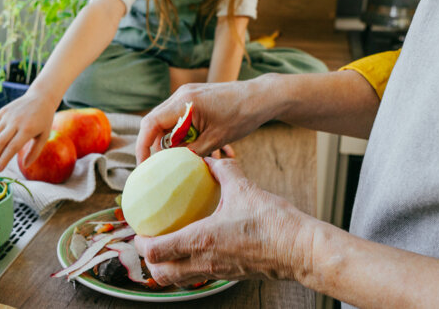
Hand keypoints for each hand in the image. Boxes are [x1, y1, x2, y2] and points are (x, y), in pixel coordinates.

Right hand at [0, 90, 58, 171]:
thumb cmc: (44, 120)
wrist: (41, 97)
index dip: (3, 160)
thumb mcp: (44, 136)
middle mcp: (16, 121)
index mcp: (28, 129)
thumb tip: (24, 166)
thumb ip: (34, 152)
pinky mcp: (2, 111)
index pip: (12, 147)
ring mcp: (7, 115)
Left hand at [133, 158, 308, 285]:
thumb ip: (222, 169)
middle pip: (162, 274)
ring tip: (168, 249)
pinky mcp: (230, 275)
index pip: (156, 251)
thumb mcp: (243, 187)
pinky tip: (197, 249)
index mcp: (201, 240)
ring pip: (180, 280)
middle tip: (149, 242)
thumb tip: (210, 157)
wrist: (300, 249)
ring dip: (168, 268)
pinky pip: (199, 276)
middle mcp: (205, 261)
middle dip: (151, 262)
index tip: (138, 231)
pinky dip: (190, 267)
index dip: (141, 243)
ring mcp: (217, 272)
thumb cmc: (272, 220)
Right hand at [136, 78, 275, 162]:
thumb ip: (189, 152)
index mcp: (184, 102)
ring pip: (166, 120)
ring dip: (167, 139)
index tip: (144, 165)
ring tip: (175, 159)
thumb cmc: (241, 116)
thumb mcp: (214, 140)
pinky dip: (178, 132)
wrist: (261, 97)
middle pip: (154, 122)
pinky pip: (178, 117)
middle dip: (153, 145)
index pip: (150, 124)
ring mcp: (187, 94)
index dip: (143, 146)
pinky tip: (189, 147)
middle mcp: (181, 95)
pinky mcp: (195, 98)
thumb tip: (172, 166)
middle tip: (157, 167)